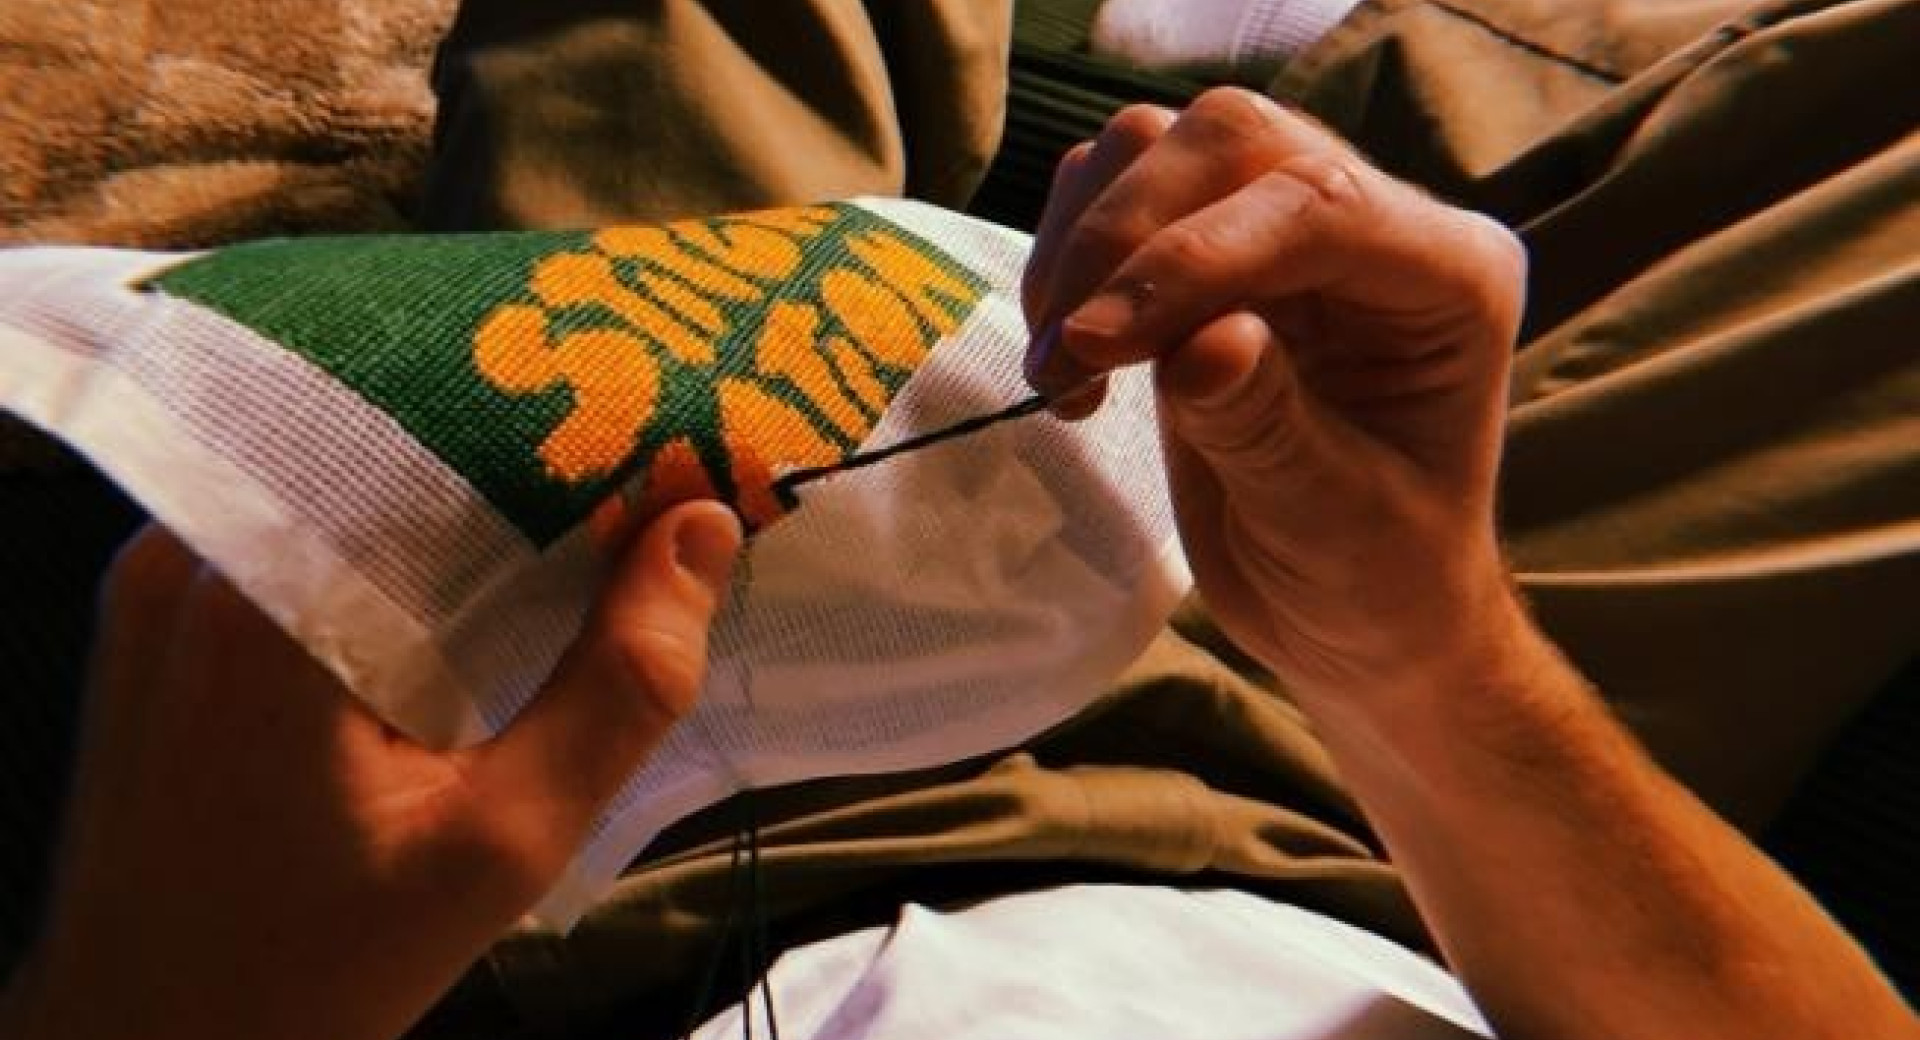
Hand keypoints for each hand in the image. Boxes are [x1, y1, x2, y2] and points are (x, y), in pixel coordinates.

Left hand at [1, 502, 741, 1039]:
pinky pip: (301, 529)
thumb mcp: (503, 844)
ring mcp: (161, 577)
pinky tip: (468, 580)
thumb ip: (618, 686)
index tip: (674, 433)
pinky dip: (393, 537)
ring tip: (578, 513)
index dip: (572, 424)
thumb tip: (703, 531)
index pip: (448, 435)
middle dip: (525, 451)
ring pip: (347, 480)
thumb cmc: (314, 967)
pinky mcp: (157, 613)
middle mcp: (193, 553)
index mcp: (270, 596)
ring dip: (460, 493)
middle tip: (645, 467)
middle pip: (392, 443)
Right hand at [1022, 89, 1527, 704]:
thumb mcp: (1332, 527)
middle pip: (1230, 141)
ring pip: (1159, 147)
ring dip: (1082, 246)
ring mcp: (1284, 226)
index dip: (1192, 259)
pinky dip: (1066, 258)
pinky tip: (1075, 361)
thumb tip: (1199, 342)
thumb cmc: (1373, 578)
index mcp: (1450, 276)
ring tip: (1063, 369)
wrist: (1350, 611)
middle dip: (1124, 238)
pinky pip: (1116, 189)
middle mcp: (1375, 224)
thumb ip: (1267, 428)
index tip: (1094, 346)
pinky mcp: (1206, 249)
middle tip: (1066, 362)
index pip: (1317, 204)